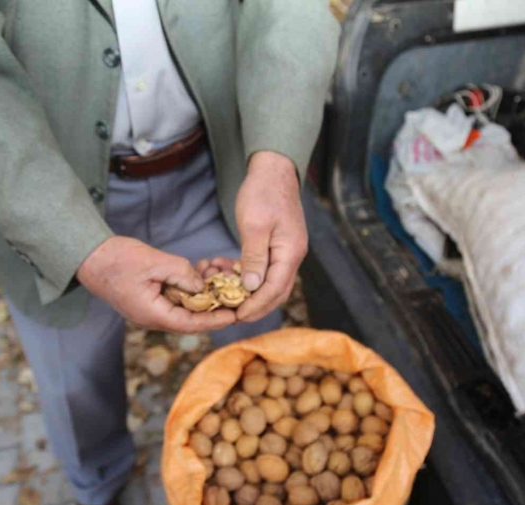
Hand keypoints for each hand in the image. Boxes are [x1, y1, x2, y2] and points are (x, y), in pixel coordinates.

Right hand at [76, 236, 236, 332]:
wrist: (90, 257)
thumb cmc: (117, 260)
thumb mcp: (154, 262)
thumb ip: (181, 274)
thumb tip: (202, 287)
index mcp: (153, 314)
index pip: (191, 324)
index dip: (215, 320)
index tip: (235, 315)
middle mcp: (153, 317)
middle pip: (190, 320)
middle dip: (213, 309)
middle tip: (235, 299)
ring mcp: (150, 310)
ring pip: (183, 309)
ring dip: (202, 298)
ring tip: (219, 282)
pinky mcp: (148, 300)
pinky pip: (174, 300)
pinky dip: (188, 290)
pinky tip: (200, 275)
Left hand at [234, 151, 307, 322]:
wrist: (274, 169)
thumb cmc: (263, 192)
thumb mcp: (254, 224)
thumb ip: (254, 257)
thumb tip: (253, 288)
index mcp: (290, 252)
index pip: (275, 289)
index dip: (256, 306)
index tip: (237, 316)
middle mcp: (293, 255)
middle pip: (277, 292)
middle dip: (257, 307)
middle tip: (233, 316)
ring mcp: (288, 251)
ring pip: (273, 283)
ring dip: (254, 295)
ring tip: (231, 300)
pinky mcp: (280, 246)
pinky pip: (268, 270)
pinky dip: (253, 279)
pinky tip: (234, 277)